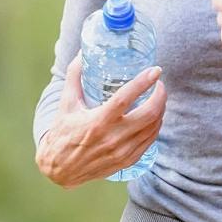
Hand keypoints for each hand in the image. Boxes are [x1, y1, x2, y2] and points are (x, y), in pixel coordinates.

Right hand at [35, 55, 167, 189]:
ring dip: (160, 110)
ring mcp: (122, 152)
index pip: (126, 98)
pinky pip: (150, 141)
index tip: (155, 70)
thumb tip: (81, 53)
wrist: (60, 169)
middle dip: (160, 96)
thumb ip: (75, 76)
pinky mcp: (127, 161)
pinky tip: (154, 117)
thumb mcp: (66, 104)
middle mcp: (113, 138)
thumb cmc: (63, 133)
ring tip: (158, 98)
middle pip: (149, 114)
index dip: (144, 82)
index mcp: (98, 121)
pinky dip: (156, 126)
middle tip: (159, 84)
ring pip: (153, 128)